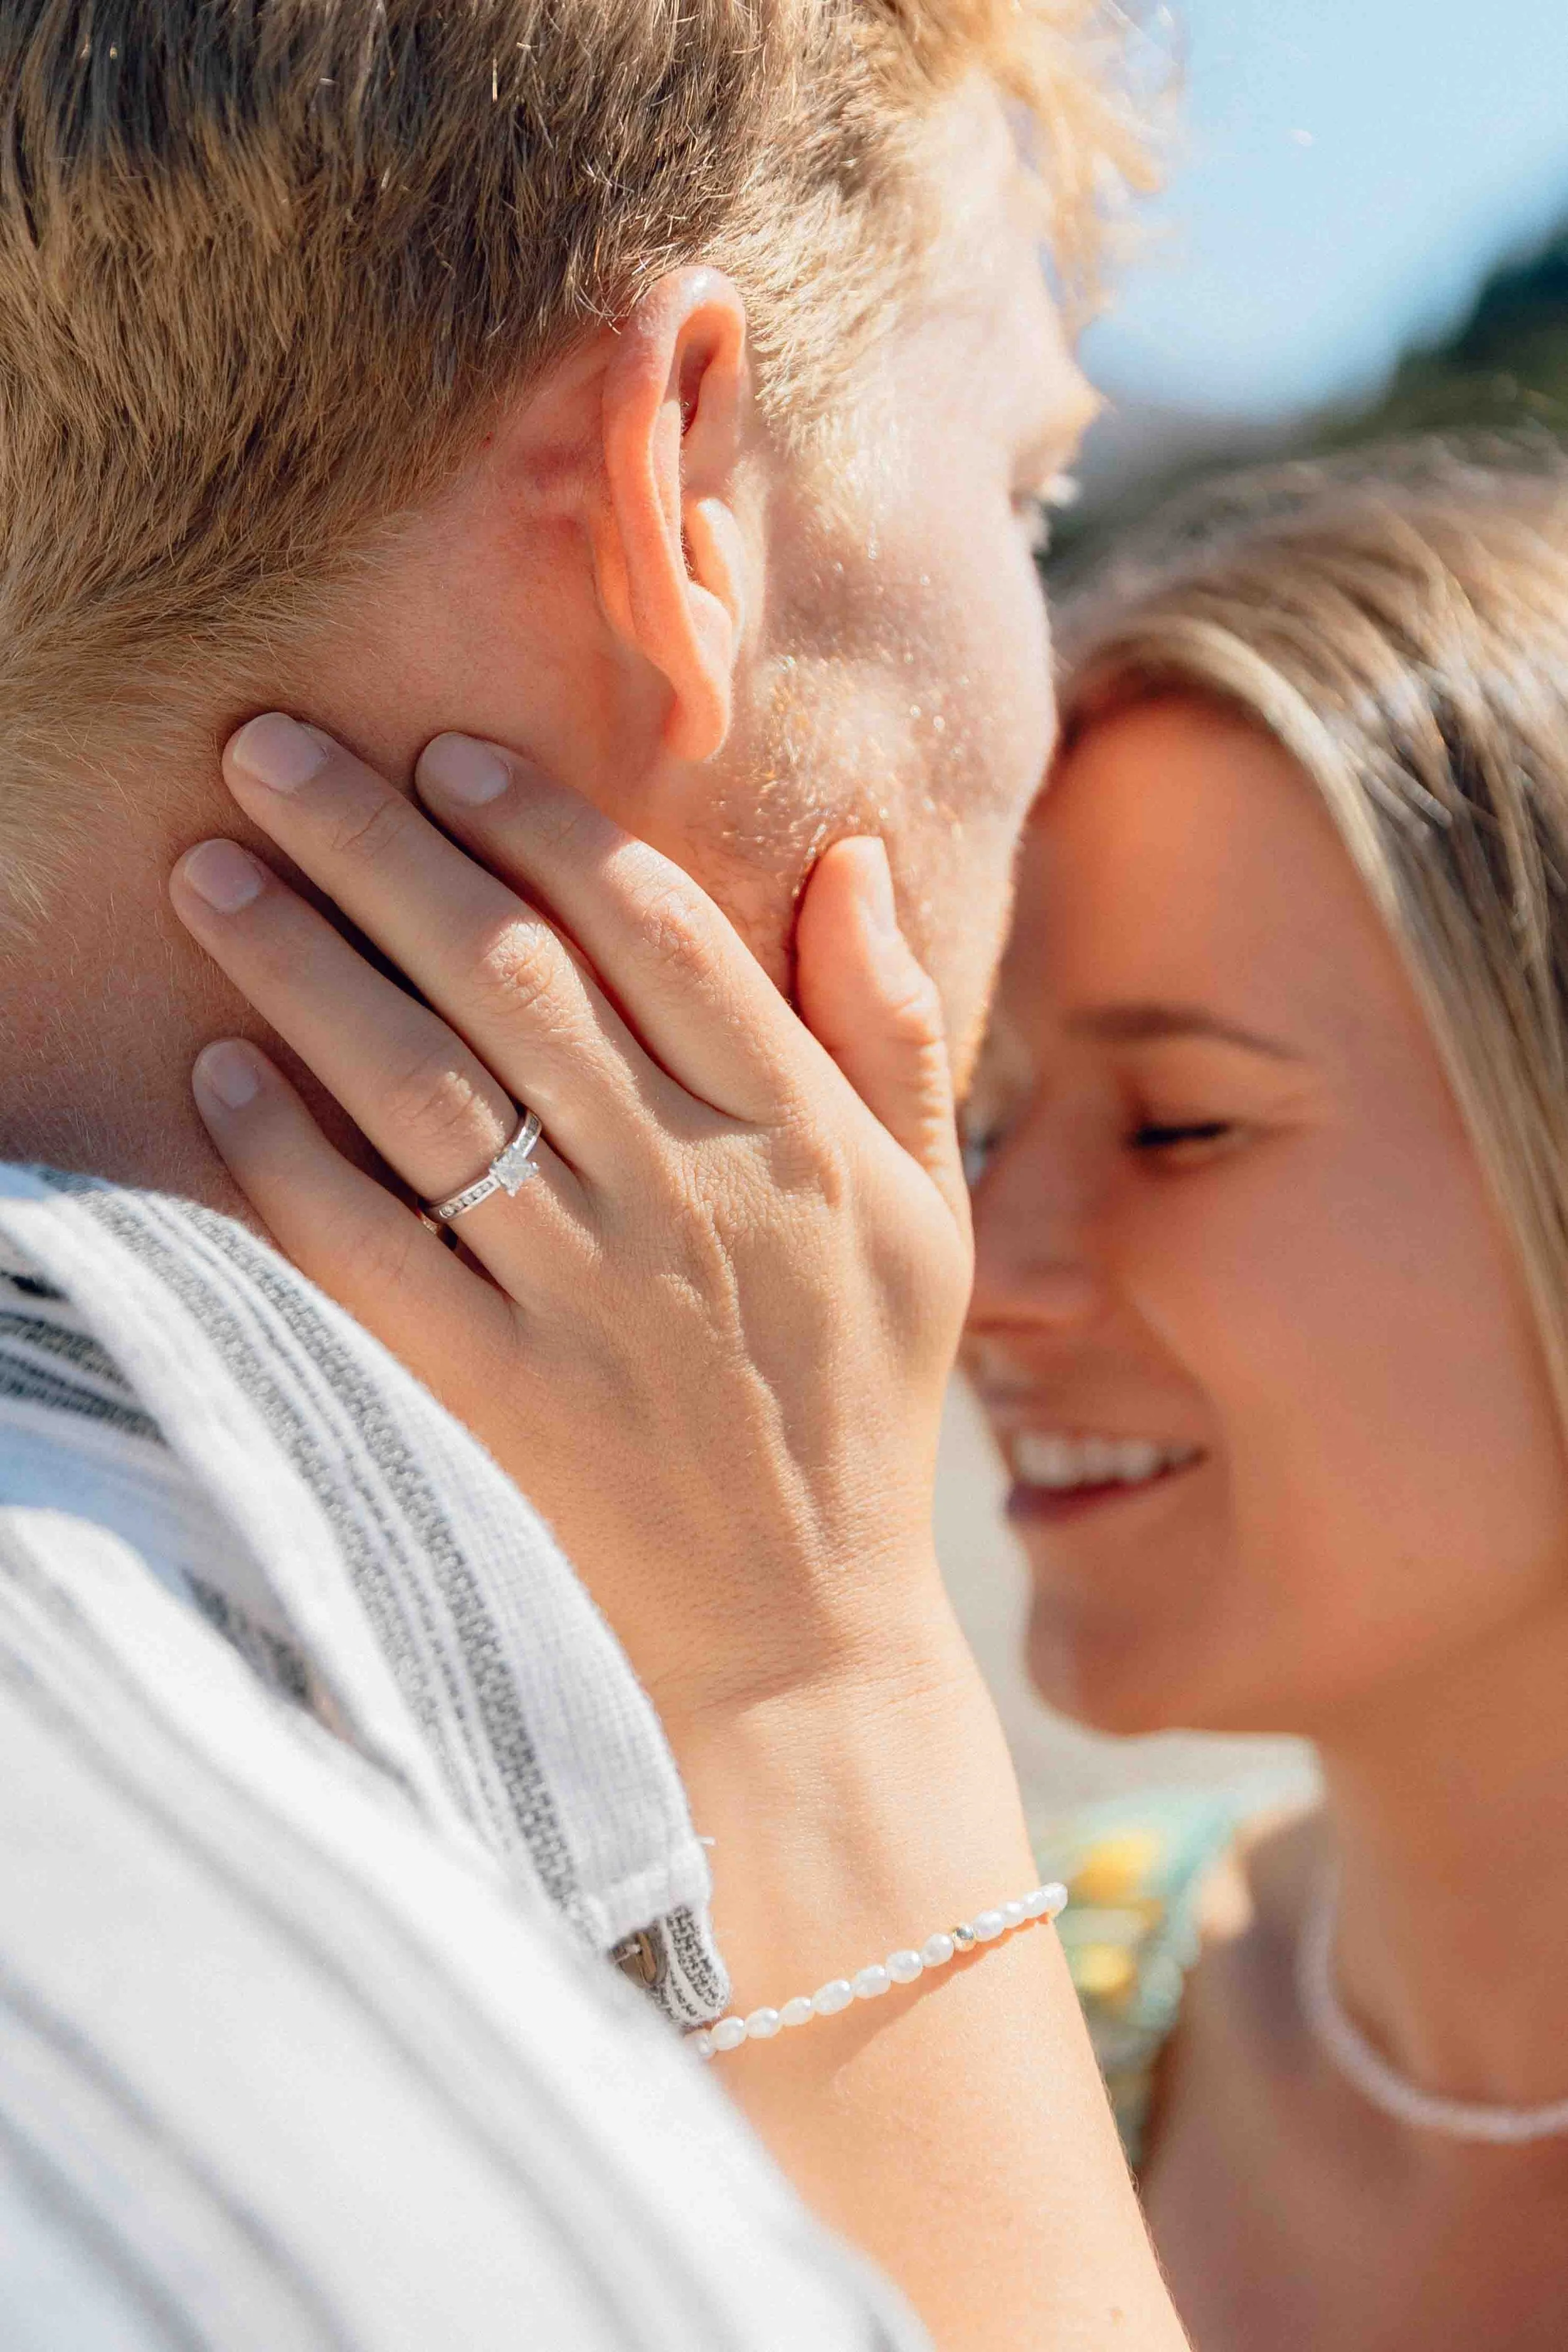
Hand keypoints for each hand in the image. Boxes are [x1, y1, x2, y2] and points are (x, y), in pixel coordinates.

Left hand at [170, 715, 971, 1724]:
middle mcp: (690, 1198)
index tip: (444, 752)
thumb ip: (893, 1034)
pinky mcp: (501, 1398)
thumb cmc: (864, 1399)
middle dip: (379, 849)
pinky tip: (217, 1074)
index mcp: (796, 1137)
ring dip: (304, 971)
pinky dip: (287, 1160)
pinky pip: (373, 1254)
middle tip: (265, 753)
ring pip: (426, 1095)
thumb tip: (851, 858)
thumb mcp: (925, 1214)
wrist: (805, 1638)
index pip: (656, 933)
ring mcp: (590, 1301)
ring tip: (209, 878)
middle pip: (512, 981)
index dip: (543, 825)